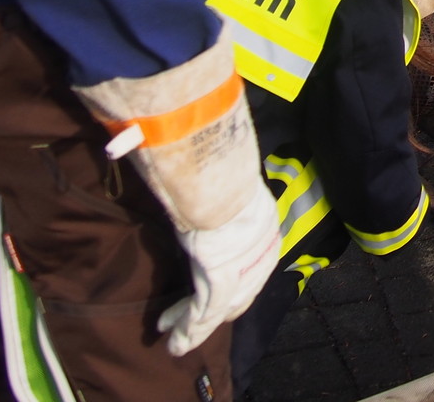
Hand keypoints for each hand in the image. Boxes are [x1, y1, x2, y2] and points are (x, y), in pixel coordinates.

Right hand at [74, 35, 279, 354]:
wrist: (214, 165)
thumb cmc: (216, 145)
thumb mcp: (221, 140)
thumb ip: (212, 128)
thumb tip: (208, 91)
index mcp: (259, 211)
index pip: (254, 244)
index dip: (241, 261)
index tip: (223, 267)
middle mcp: (256, 240)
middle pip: (244, 278)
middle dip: (221, 297)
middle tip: (201, 312)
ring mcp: (240, 261)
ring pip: (222, 301)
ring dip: (198, 318)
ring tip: (177, 334)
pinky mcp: (218, 278)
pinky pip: (201, 312)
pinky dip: (188, 328)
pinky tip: (175, 342)